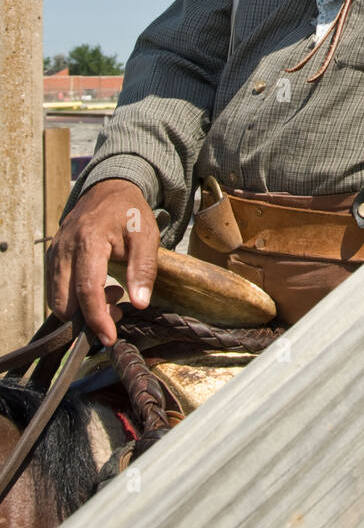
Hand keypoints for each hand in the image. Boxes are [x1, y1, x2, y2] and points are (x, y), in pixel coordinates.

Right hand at [46, 179, 159, 345]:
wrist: (109, 190)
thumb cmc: (130, 213)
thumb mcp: (147, 236)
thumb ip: (144, 269)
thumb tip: (140, 303)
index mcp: (89, 241)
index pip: (87, 290)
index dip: (97, 318)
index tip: (109, 337)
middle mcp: (65, 248)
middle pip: (64, 301)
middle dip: (88, 318)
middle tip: (117, 310)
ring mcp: (55, 253)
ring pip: (56, 298)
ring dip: (81, 309)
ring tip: (112, 295)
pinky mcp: (52, 257)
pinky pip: (56, 289)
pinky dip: (74, 298)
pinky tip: (99, 287)